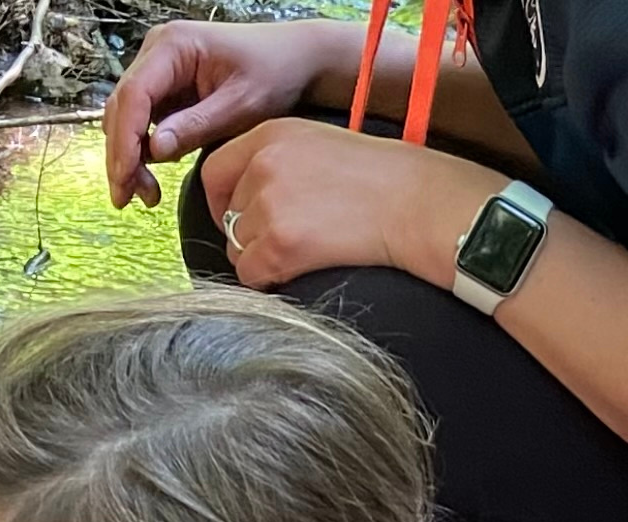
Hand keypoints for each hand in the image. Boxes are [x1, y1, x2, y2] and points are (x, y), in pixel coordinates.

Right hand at [102, 18, 347, 206]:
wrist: (291, 60)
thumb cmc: (272, 72)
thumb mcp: (239, 105)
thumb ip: (195, 126)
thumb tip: (155, 151)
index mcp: (174, 46)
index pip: (134, 95)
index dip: (124, 141)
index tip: (125, 180)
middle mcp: (158, 52)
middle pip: (121, 107)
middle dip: (121, 156)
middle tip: (127, 199)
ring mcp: (159, 70)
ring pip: (126, 118)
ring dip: (129, 158)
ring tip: (146, 196)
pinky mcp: (166, 90)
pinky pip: (142, 123)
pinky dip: (143, 154)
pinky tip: (152, 180)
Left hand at [199, 119, 488, 291]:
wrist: (412, 201)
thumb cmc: (378, 178)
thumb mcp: (318, 144)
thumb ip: (277, 161)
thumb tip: (248, 198)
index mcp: (270, 134)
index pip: (215, 171)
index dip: (222, 201)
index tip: (237, 218)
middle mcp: (262, 165)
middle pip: (227, 215)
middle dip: (247, 234)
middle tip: (282, 243)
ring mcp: (269, 205)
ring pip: (237, 248)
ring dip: (260, 259)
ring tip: (299, 255)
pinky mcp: (280, 244)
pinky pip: (251, 275)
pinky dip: (269, 280)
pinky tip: (299, 270)